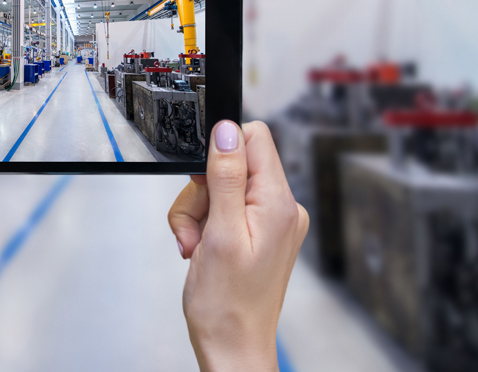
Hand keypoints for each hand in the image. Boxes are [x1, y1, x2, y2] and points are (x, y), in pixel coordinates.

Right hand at [168, 120, 308, 371]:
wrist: (232, 347)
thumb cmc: (226, 305)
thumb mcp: (219, 234)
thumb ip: (225, 178)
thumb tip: (227, 130)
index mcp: (278, 203)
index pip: (254, 138)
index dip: (220, 153)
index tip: (204, 186)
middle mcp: (282, 208)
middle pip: (232, 164)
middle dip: (201, 193)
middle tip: (195, 229)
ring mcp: (271, 222)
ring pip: (221, 188)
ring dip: (198, 213)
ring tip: (196, 246)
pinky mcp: (258, 233)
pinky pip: (225, 210)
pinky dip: (206, 225)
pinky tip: (202, 249)